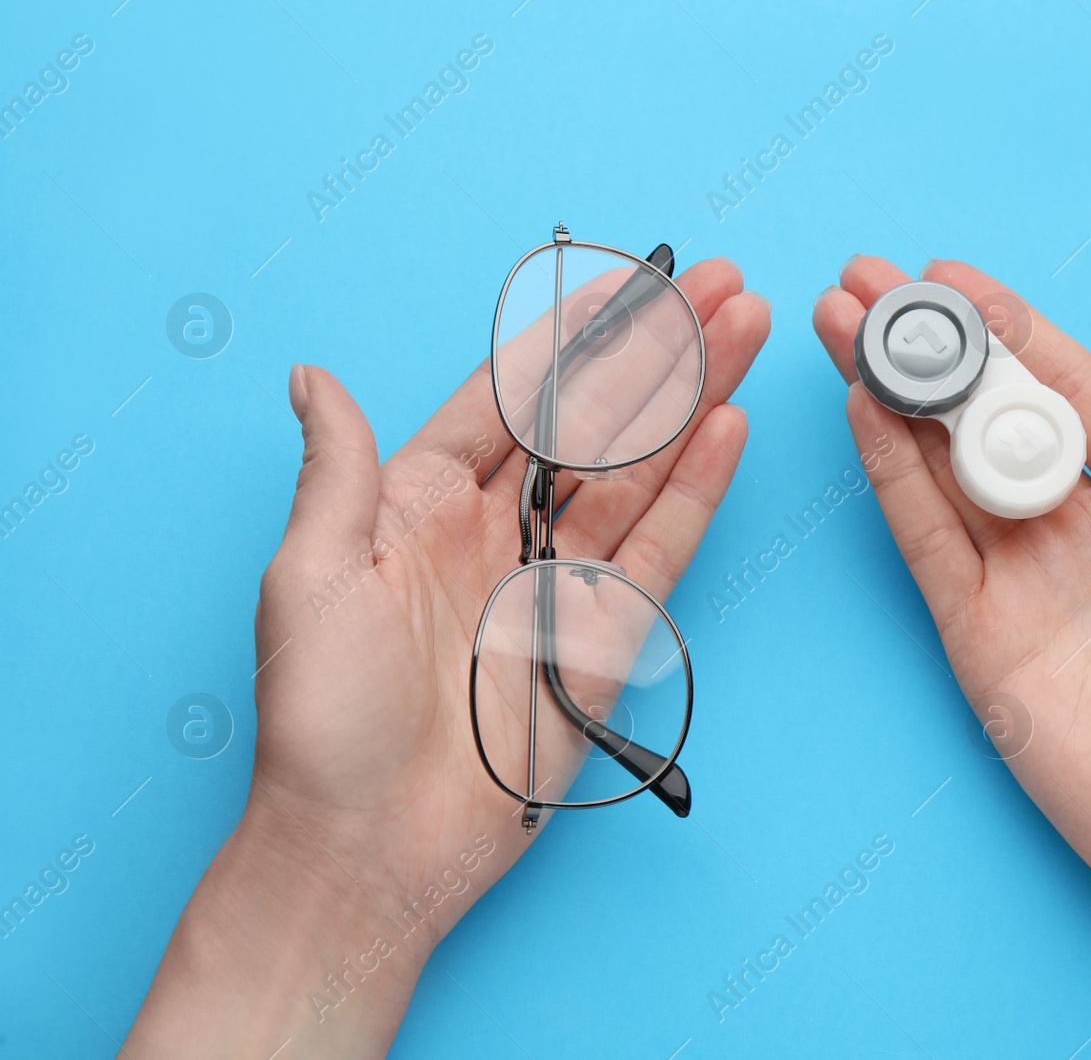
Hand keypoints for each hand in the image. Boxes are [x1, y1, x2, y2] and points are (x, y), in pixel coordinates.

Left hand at [127, 258, 769, 1058]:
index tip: (628, 279)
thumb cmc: (321, 719)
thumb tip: (311, 377)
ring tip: (746, 329)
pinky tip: (729, 428)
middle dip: (659, 348)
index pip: (513, 395)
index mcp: (423, 501)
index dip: (574, 335)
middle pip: (596, 418)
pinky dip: (696, 488)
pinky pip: (660, 548)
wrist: (370, 847)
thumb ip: (336, 472)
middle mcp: (500, 527)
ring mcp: (558, 579)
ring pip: (640, 468)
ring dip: (693, 399)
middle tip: (721, 285)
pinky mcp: (604, 636)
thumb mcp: (310, 578)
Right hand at [813, 256, 1090, 1058]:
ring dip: (892, 392)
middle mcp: (1075, 523)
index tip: (954, 278)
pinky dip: (890, 474)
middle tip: (867, 285)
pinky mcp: (972, 627)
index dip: (1011, 327)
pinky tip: (862, 410)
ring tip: (841, 324)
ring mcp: (1017, 572)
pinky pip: (923, 536)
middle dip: (929, 345)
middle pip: (986, 411)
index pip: (1069, 385)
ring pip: (940, 461)